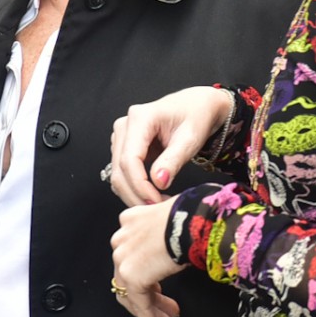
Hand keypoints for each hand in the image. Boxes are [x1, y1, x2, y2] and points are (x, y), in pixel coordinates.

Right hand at [107, 86, 233, 206]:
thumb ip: (174, 160)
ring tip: (158, 203)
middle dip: (136, 194)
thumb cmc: (196, 117)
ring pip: (118, 174)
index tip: (155, 201)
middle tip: (157, 210)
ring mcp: (122, 136)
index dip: (140, 185)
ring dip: (134, 193)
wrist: (198, 106)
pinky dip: (135, 187)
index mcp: (140, 118)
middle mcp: (125, 125)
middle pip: (119, 169)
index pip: (130, 159)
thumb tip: (158, 182)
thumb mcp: (190, 138)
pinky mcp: (125, 146)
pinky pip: (123, 173)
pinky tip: (153, 194)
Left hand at [111, 202, 184, 316]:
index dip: (146, 273)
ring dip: (150, 310)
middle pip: (129, 276)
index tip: (161, 288)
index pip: (133, 254)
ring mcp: (122, 258)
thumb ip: (167, 233)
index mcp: (130, 221)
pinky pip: (140, 302)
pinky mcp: (131, 276)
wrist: (193, 220)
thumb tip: (180, 243)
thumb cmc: (194, 217)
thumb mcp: (175, 221)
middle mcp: (120, 239)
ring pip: (132, 292)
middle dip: (149, 296)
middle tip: (166, 311)